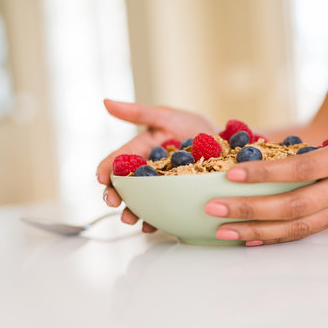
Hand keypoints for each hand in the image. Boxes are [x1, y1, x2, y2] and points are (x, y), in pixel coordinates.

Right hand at [97, 100, 216, 231]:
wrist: (227, 144)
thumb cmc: (194, 126)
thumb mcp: (166, 116)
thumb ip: (137, 113)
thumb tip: (106, 102)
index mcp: (141, 152)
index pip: (117, 161)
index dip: (106, 169)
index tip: (101, 178)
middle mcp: (148, 171)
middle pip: (124, 186)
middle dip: (115, 195)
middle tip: (112, 202)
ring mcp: (161, 187)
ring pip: (140, 201)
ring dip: (131, 212)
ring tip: (129, 218)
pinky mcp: (176, 199)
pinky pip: (162, 210)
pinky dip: (154, 220)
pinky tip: (150, 225)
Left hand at [205, 88, 327, 245]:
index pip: (303, 170)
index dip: (267, 174)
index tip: (233, 174)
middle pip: (292, 206)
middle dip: (250, 209)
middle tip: (213, 208)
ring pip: (295, 227)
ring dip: (256, 231)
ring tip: (222, 231)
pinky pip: (304, 233)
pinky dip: (275, 238)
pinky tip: (249, 238)